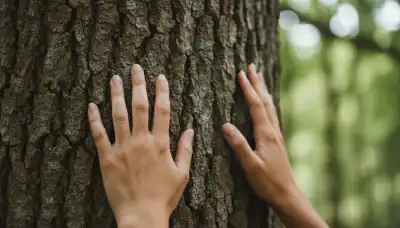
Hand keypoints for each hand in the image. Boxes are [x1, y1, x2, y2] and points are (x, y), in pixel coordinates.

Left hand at [88, 64, 193, 226]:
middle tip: (136, 67)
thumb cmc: (164, 196)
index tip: (160, 77)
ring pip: (118, 115)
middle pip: (139, 106)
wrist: (141, 215)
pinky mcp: (107, 158)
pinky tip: (92, 105)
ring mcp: (122, 148)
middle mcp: (141, 141)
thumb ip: (186, 150)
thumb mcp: (182, 174)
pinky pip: (99, 134)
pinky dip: (95, 119)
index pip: (162, 110)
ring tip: (115, 78)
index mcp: (161, 144)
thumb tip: (191, 130)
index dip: (162, 91)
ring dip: (117, 94)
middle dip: (138, 84)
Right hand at [222, 64, 327, 227]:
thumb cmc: (268, 182)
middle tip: (252, 66)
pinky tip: (267, 105)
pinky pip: (271, 114)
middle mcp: (273, 130)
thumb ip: (239, 145)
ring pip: (269, 106)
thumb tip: (225, 125)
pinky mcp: (277, 140)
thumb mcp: (250, 166)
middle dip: (257, 83)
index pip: (255, 105)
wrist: (287, 194)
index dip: (248, 89)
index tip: (241, 73)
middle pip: (265, 101)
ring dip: (263, 90)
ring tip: (259, 79)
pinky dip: (267, 103)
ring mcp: (276, 135)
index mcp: (266, 134)